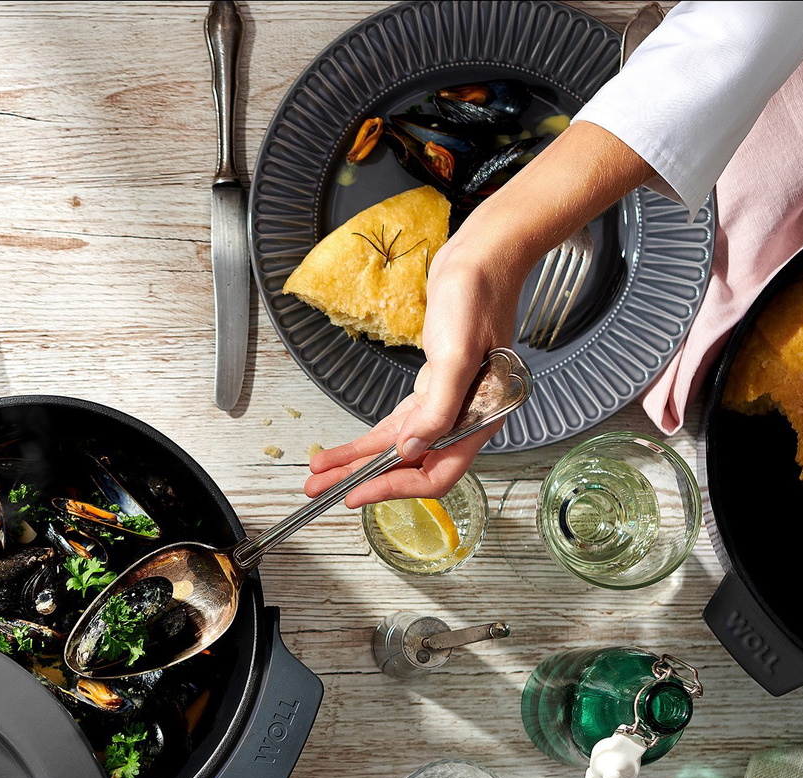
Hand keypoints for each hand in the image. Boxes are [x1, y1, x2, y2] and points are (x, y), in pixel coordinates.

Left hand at [305, 230, 528, 508]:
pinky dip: (368, 438)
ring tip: (320, 473)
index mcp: (480, 418)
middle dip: (364, 479)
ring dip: (358, 461)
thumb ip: (438, 406)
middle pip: (409, 465)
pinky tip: (343, 450)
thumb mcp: (457, 355)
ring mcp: (447, 403)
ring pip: (397, 446)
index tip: (358, 494)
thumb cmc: (477, 298)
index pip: (436, 474)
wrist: (481, 258)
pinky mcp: (431, 387)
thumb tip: (411, 448)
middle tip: (322, 490)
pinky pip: (395, 424)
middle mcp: (464, 417)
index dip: (395, 488)